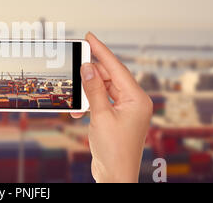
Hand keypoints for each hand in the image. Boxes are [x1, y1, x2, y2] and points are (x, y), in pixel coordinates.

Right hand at [71, 32, 152, 182]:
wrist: (115, 175)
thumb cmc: (114, 149)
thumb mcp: (100, 116)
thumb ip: (93, 89)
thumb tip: (87, 67)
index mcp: (137, 99)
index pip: (117, 68)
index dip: (102, 51)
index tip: (90, 37)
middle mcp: (134, 101)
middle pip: (109, 77)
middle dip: (90, 76)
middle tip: (75, 67)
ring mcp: (126, 110)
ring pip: (103, 89)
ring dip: (87, 93)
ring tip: (75, 98)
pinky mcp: (117, 117)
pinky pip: (101, 101)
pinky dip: (89, 104)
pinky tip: (78, 111)